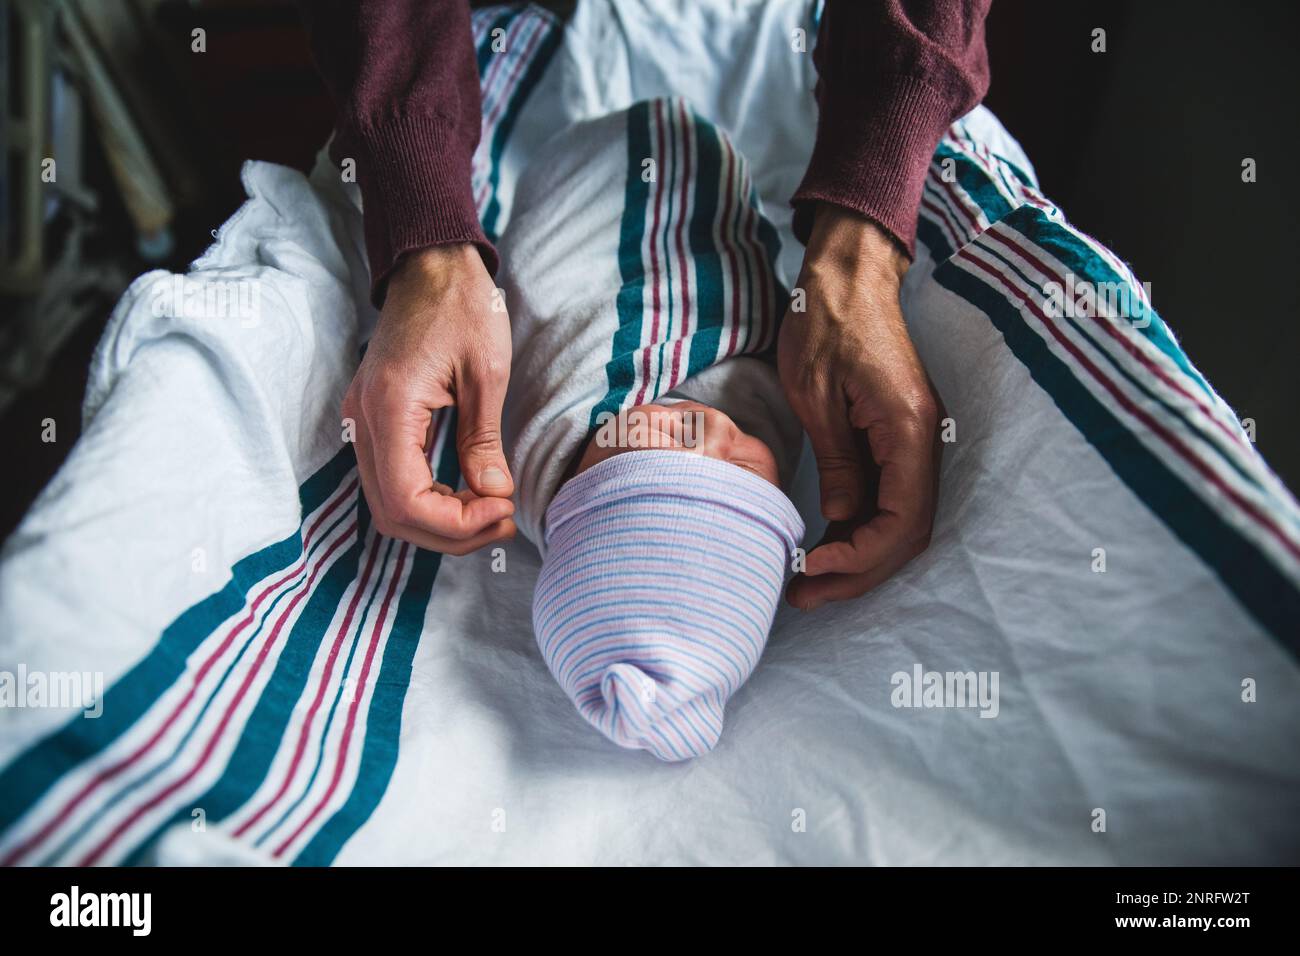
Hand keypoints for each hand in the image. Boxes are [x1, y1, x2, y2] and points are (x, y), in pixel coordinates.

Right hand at [341, 244, 516, 554]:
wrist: (430, 265)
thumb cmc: (462, 306)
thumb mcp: (487, 371)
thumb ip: (484, 439)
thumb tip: (494, 494)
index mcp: (390, 406)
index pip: (405, 500)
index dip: (454, 523)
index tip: (501, 509)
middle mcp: (364, 420)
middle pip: (392, 513)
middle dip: (450, 532)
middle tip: (503, 521)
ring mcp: (363, 422)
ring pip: (389, 504)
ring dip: (440, 521)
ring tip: (492, 510)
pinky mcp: (374, 421)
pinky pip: (392, 481)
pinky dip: (429, 500)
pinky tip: (468, 492)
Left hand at [778, 204, 941, 608]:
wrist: (847, 277)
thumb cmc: (825, 323)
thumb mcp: (817, 395)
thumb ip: (839, 463)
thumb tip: (845, 521)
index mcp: (908, 428)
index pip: (901, 520)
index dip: (861, 557)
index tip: (812, 569)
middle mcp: (923, 440)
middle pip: (906, 533)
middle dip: (858, 573)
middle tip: (804, 597)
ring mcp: (912, 441)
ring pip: (898, 521)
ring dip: (858, 558)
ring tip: (808, 584)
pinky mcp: (895, 438)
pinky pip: (888, 498)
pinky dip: (859, 530)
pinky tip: (823, 546)